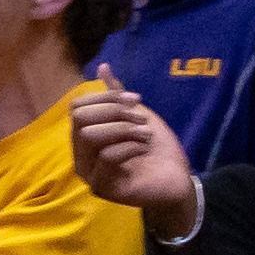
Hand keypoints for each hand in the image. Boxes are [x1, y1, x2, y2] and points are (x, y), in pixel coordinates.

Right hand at [64, 79, 198, 230]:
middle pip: (80, 119)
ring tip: (145, 135)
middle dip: (115, 112)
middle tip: (141, 119)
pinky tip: (144, 150)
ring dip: (124, 129)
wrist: (177, 178)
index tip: (136, 100)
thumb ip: (116, 95)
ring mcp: (89, 174)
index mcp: (84, 137)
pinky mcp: (102, 188)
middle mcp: (80, 156)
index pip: (76, 107)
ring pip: (91, 136)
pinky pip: (107, 156)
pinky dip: (130, 147)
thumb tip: (103, 66)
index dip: (105, 97)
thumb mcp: (136, 115)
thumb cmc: (155, 149)